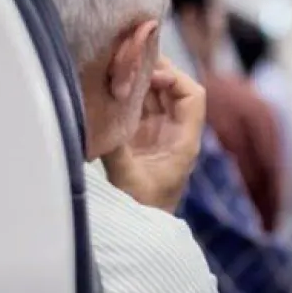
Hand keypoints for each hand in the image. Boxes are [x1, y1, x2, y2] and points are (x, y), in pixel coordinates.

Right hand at [102, 57, 204, 211]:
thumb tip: (97, 117)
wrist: (137, 235)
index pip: (193, 96)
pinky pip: (137, 107)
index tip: (149, 77)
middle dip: (155, 70)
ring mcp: (157, 134)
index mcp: (184, 142)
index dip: (175, 79)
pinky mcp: (138, 138)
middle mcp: (174, 133)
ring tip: (118, 64)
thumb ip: (115, 148)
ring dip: (139, 80)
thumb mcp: (127, 179)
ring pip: (154, 95)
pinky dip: (127, 93)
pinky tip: (110, 83)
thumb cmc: (140, 211)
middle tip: (129, 57)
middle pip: (173, 89)